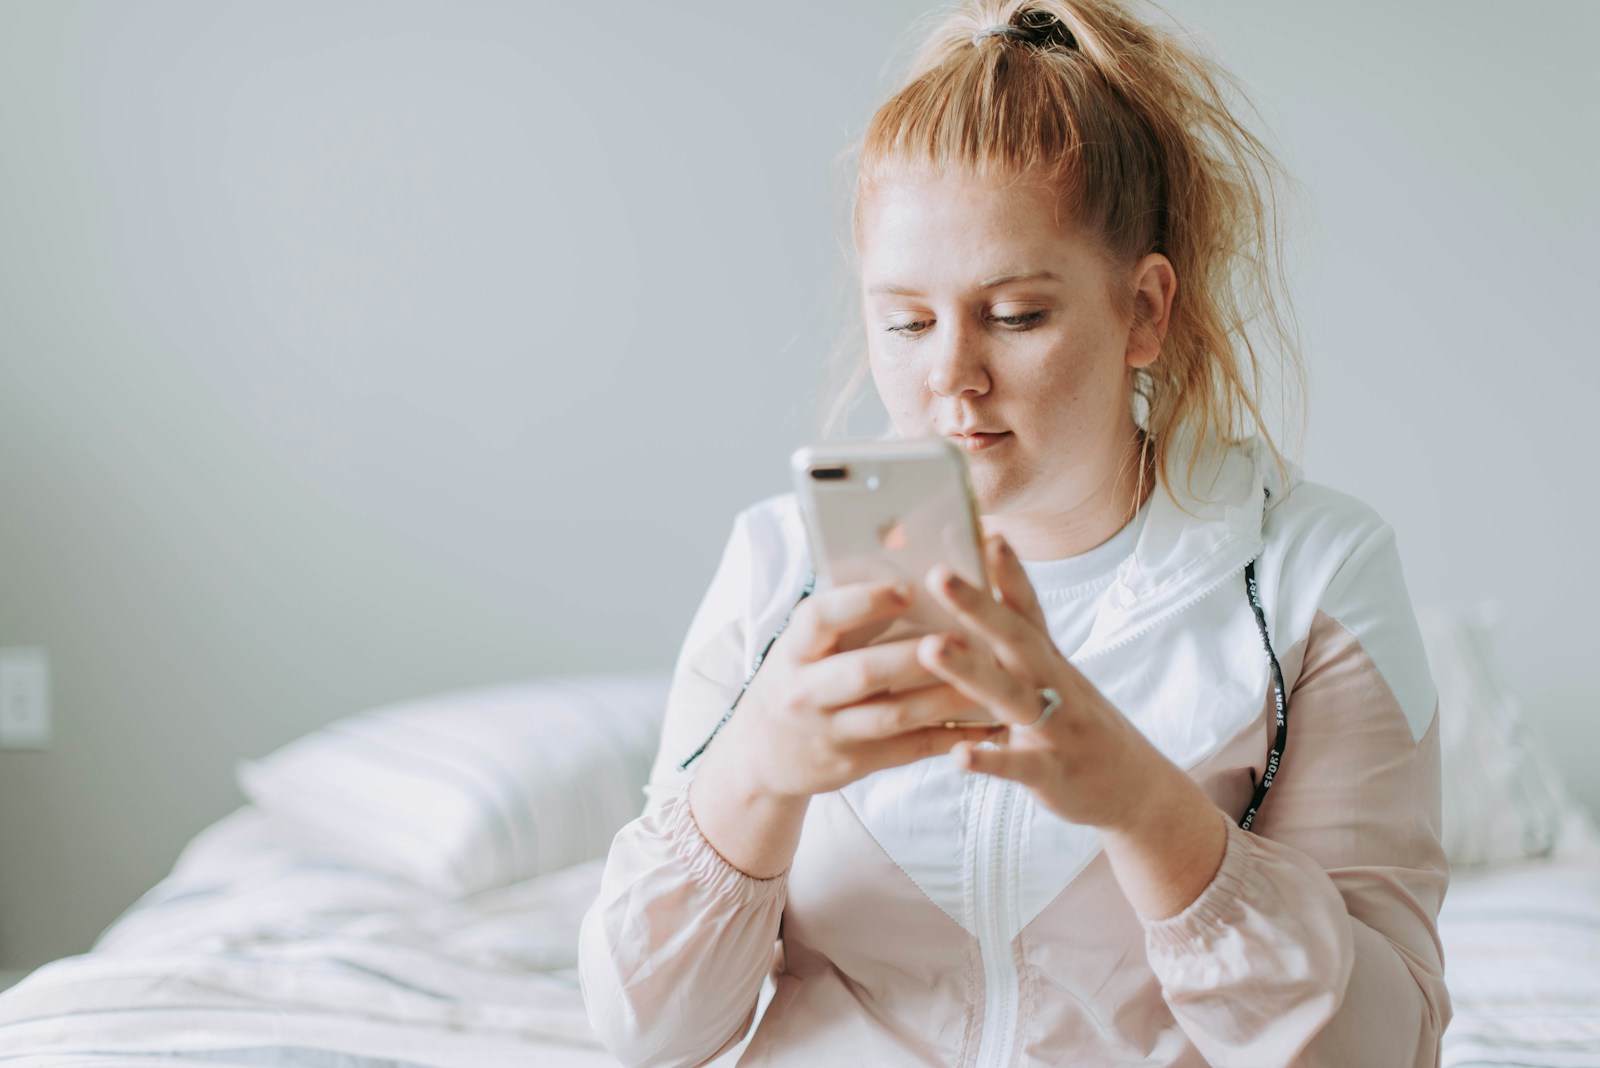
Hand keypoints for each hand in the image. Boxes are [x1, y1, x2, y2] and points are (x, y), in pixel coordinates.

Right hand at [703, 579, 1003, 801]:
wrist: (760, 755)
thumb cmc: (796, 681)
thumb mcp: (800, 647)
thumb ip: (843, 619)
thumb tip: (908, 570)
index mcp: (792, 650)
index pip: (819, 618)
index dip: (863, 602)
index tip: (906, 588)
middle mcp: (804, 693)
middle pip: (864, 672)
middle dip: (918, 655)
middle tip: (966, 637)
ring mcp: (829, 733)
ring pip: (895, 715)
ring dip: (946, 696)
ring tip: (990, 676)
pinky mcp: (854, 765)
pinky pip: (910, 750)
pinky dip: (952, 736)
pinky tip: (989, 724)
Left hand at [919, 532, 1175, 832]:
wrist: (1134, 788)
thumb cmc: (1076, 724)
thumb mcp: (1050, 680)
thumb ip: (1011, 648)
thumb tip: (964, 605)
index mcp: (1049, 660)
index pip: (1028, 608)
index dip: (1009, 571)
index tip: (986, 531)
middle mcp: (1055, 686)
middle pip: (1015, 639)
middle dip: (977, 605)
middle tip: (938, 573)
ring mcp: (1057, 729)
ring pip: (1012, 696)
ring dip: (971, 671)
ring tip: (931, 648)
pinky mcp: (1054, 775)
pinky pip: (1020, 765)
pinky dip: (991, 760)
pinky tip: (959, 755)